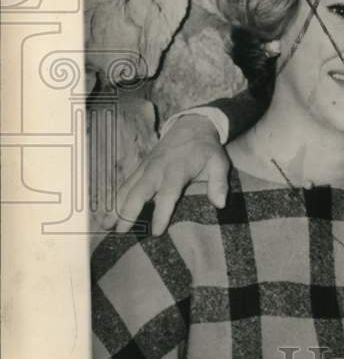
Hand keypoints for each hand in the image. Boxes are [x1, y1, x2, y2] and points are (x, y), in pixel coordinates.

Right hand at [103, 115, 229, 235]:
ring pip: (127, 188)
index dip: (161, 213)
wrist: (191, 126)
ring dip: (115, 206)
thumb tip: (221, 204)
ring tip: (106, 226)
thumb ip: (220, 183)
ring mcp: (146, 167)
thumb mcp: (220, 162)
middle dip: (128, 211)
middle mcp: (157, 169)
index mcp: (177, 170)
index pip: (167, 194)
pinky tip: (108, 213)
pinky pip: (125, 184)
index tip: (156, 231)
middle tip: (121, 232)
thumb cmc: (206, 149)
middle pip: (139, 192)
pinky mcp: (140, 167)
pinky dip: (115, 199)